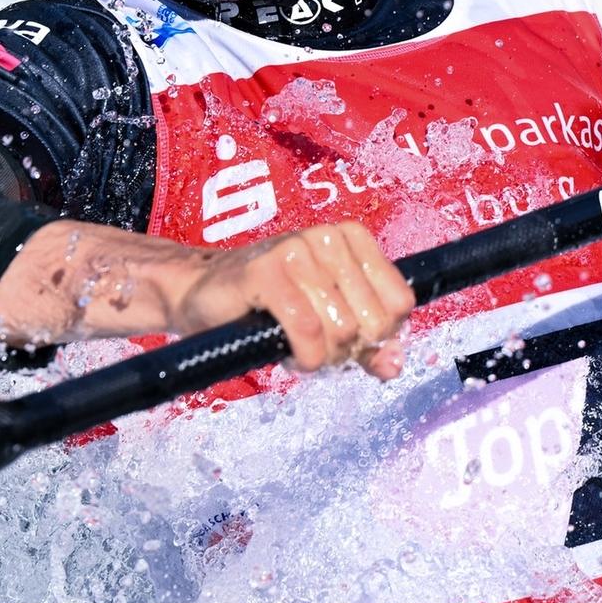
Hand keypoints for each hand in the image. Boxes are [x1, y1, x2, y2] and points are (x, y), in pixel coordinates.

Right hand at [167, 221, 414, 379]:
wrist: (202, 295)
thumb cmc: (270, 306)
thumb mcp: (329, 321)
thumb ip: (367, 343)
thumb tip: (394, 365)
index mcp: (353, 239)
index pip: (399, 302)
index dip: (379, 336)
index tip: (350, 341)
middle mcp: (328, 237)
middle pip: (371, 321)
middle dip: (347, 351)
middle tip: (318, 350)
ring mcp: (296, 249)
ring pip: (340, 328)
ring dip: (320, 356)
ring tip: (298, 347)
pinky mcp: (265, 270)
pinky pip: (306, 329)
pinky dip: (302, 355)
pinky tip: (286, 351)